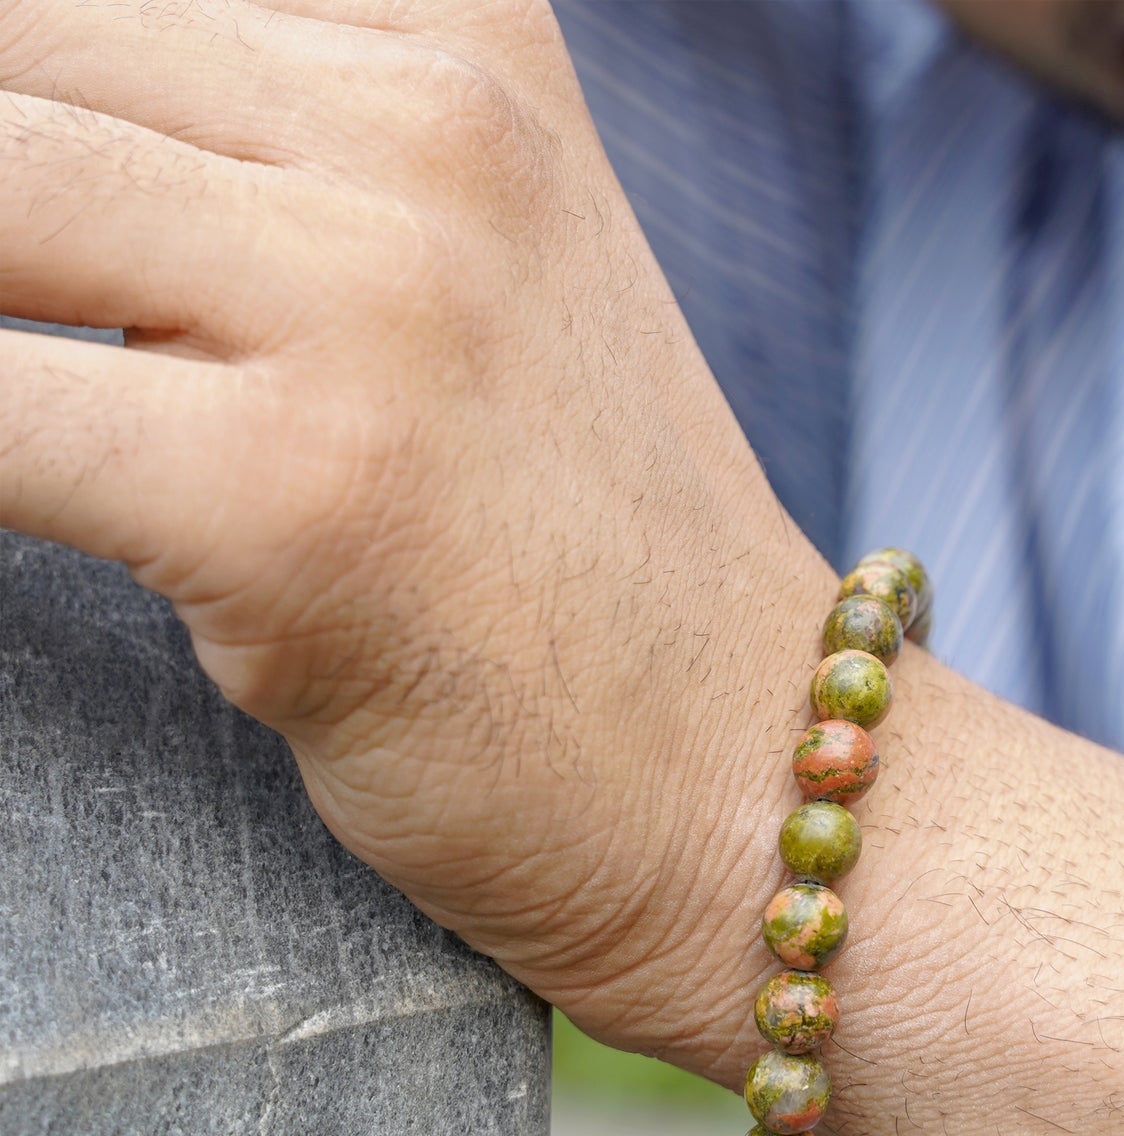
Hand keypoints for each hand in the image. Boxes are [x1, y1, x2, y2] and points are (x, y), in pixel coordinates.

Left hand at [0, 0, 823, 1046]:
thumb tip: (47, 162)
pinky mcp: (306, 495)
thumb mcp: (469, 283)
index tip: (56, 246)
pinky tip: (15, 498)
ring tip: (37, 433)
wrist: (751, 775)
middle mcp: (437, 124)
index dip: (39, 101)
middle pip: (24, 53)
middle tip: (29, 327)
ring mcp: (386, 304)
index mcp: (463, 43)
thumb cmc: (581, 570)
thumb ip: (277, 169)